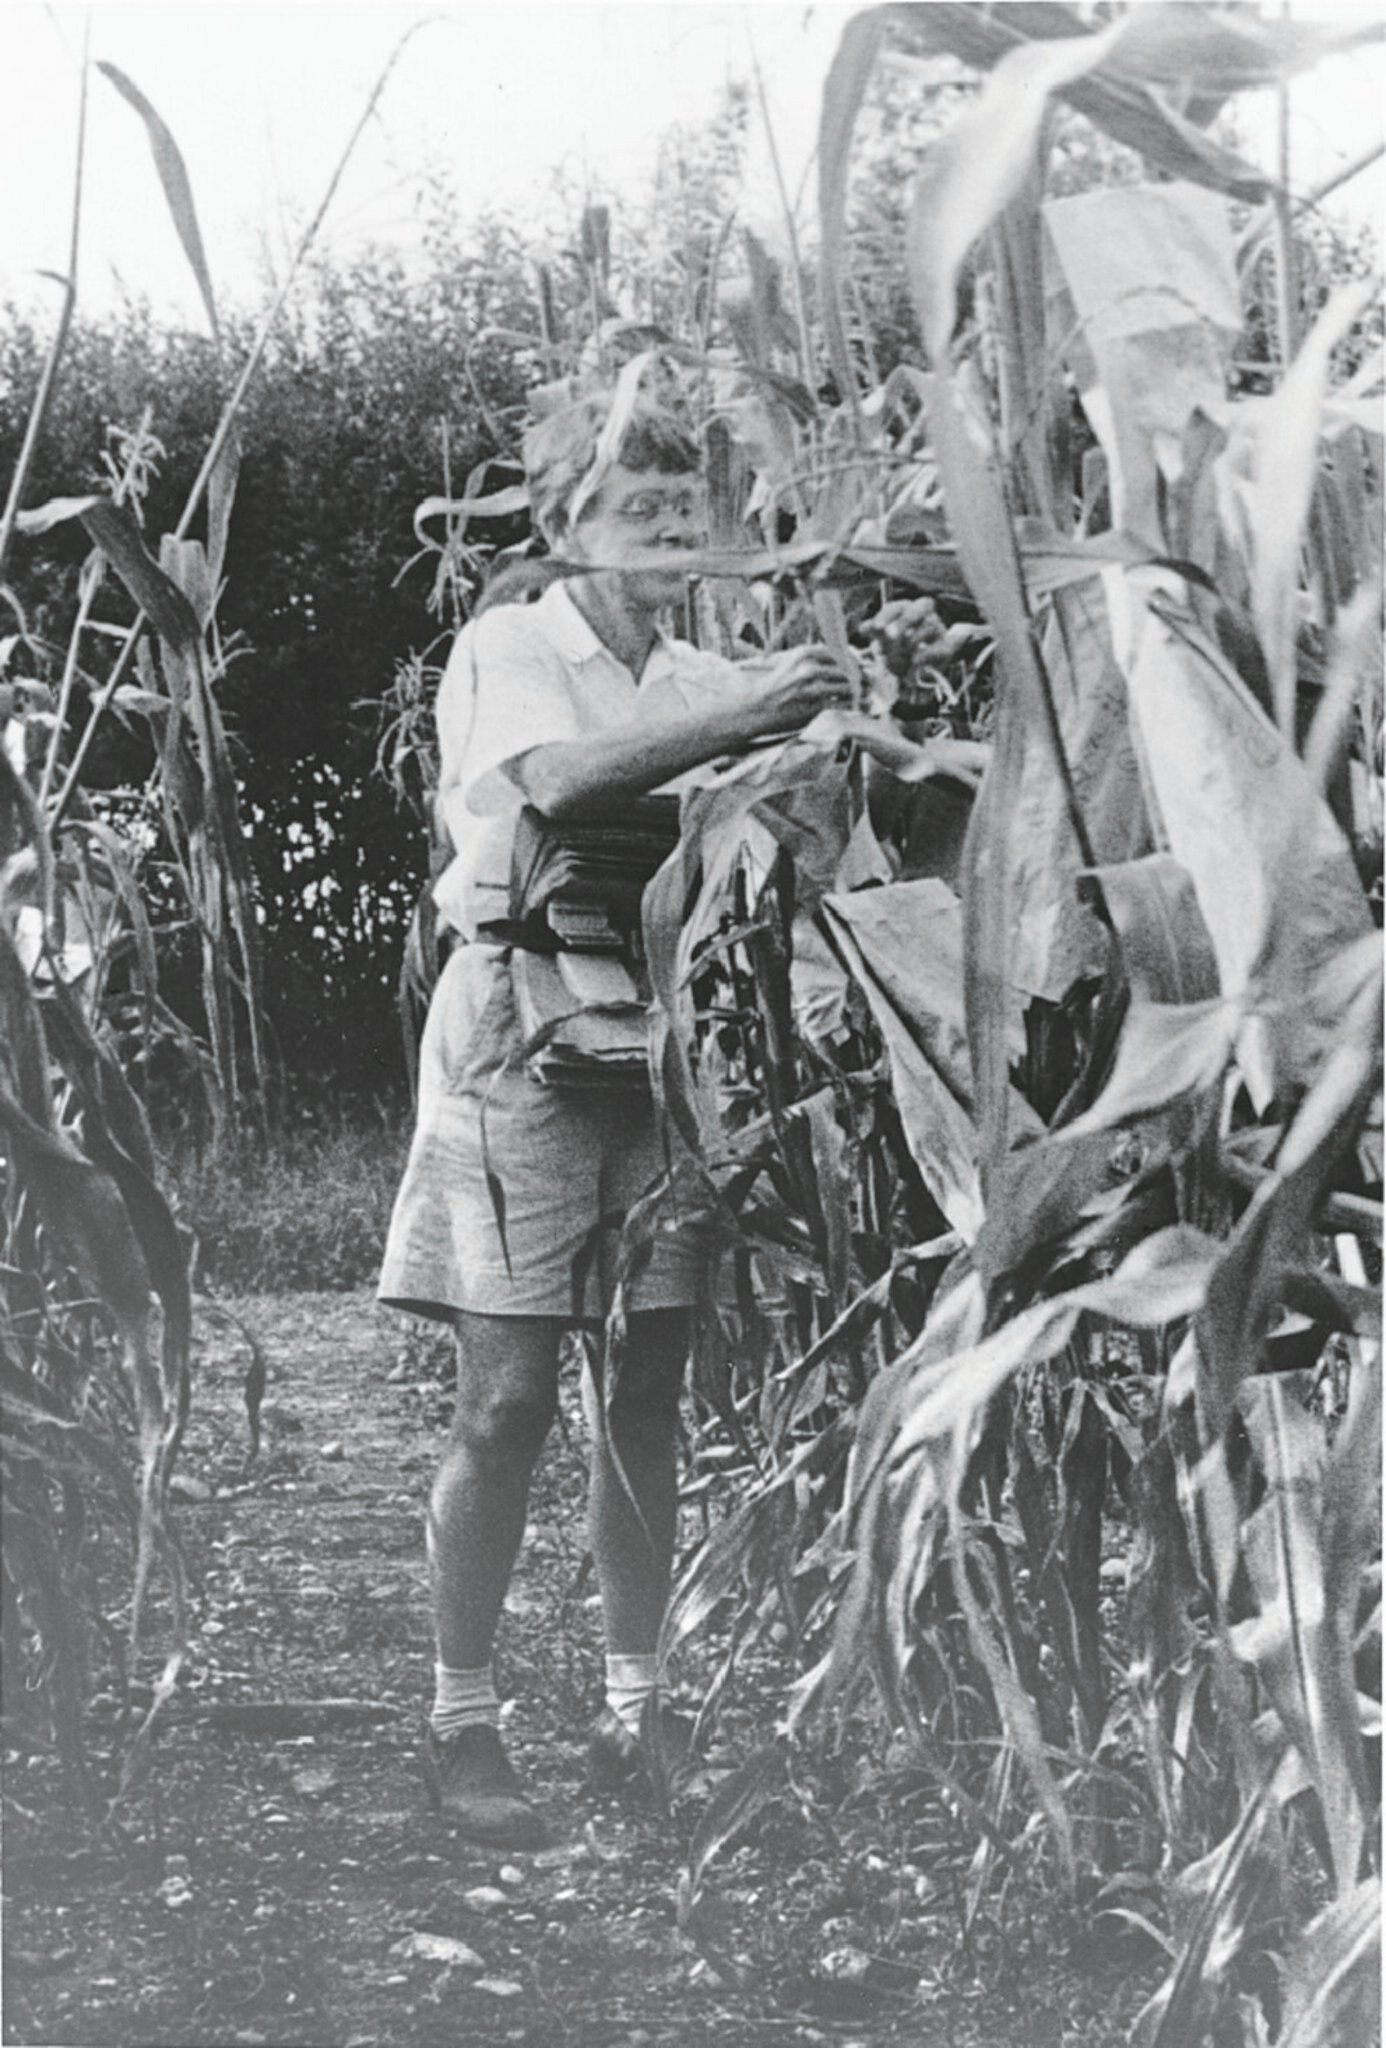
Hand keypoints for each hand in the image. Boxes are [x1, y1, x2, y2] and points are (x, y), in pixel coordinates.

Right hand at [736, 645, 855, 739]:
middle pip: (848, 669)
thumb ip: (813, 656)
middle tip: (866, 681)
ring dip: (859, 691)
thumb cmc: (772, 683)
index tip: (860, 666)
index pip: (841, 652)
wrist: (754, 706)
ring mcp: (812, 689)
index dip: (854, 660)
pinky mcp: (814, 708)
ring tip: (863, 693)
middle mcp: (810, 669)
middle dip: (860, 675)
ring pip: (848, 687)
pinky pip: (843, 705)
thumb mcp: (789, 660)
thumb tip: (841, 654)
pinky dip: (852, 705)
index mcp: (804, 653)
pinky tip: (855, 706)